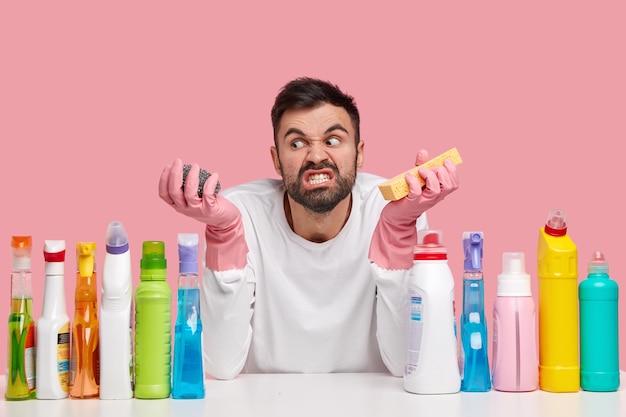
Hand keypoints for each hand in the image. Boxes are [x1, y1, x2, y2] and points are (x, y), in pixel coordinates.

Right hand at [158, 158, 239, 230]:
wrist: (224, 219)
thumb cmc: (207, 203)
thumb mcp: (193, 197)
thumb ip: (187, 186)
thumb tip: (185, 166)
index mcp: (178, 205)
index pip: (164, 194)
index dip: (163, 180)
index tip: (168, 166)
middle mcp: (184, 209)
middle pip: (174, 192)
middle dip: (174, 174)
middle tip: (178, 161)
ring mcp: (197, 210)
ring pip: (189, 193)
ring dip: (191, 177)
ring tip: (195, 166)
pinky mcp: (209, 210)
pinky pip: (208, 194)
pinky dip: (211, 182)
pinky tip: (215, 175)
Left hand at [369, 149, 458, 269]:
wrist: (396, 215)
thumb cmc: (408, 196)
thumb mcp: (417, 178)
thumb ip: (422, 165)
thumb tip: (423, 152)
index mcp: (439, 192)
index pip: (454, 183)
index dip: (453, 171)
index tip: (445, 161)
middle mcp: (434, 198)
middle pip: (449, 186)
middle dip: (441, 172)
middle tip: (429, 168)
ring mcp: (424, 201)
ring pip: (436, 190)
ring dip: (429, 176)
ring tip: (419, 171)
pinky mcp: (412, 203)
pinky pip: (416, 192)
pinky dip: (413, 182)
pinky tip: (408, 176)